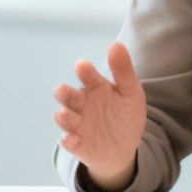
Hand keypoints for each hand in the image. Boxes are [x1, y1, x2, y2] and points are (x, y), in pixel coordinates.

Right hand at [53, 43, 148, 191]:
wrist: (124, 147)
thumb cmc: (124, 115)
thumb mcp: (130, 91)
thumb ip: (123, 69)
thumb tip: (116, 44)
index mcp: (95, 87)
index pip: (87, 75)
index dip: (85, 71)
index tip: (82, 66)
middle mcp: (82, 104)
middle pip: (69, 96)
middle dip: (64, 94)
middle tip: (61, 90)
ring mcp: (79, 124)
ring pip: (65, 118)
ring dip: (63, 116)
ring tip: (65, 113)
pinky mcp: (79, 145)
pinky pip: (70, 143)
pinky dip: (69, 141)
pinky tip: (72, 139)